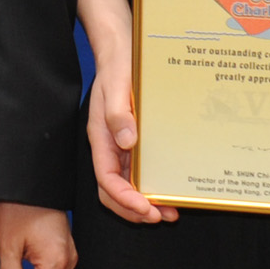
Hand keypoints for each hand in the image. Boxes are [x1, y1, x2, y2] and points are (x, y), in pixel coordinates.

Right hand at [84, 60, 170, 224]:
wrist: (120, 51)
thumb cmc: (116, 68)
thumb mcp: (115, 87)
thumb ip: (117, 114)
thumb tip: (127, 142)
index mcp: (100, 138)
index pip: (106, 179)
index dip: (124, 199)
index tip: (144, 208)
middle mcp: (110, 147)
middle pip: (114, 191)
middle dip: (133, 210)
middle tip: (159, 217)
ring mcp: (121, 146)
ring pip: (127, 185)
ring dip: (144, 203)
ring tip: (168, 213)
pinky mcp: (134, 142)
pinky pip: (139, 172)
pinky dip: (151, 186)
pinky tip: (168, 190)